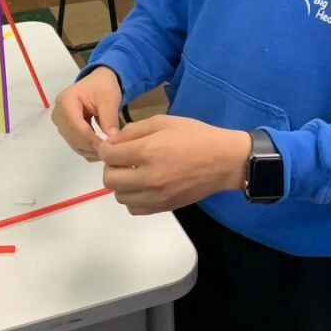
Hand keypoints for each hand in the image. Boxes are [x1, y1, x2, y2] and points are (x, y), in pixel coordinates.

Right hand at [52, 67, 121, 161]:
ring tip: (107, 152)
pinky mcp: (65, 129)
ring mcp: (60, 123)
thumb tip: (111, 140)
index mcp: (65, 101)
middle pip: (73, 136)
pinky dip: (87, 150)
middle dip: (91, 146)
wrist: (98, 83)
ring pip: (74, 143)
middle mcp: (58, 113)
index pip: (76, 126)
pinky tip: (100, 150)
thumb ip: (109, 119)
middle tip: (110, 152)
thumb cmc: (103, 87)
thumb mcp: (109, 99)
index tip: (107, 147)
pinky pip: (75, 144)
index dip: (91, 139)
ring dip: (90, 150)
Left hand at [98, 115, 252, 214]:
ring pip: (119, 197)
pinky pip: (134, 209)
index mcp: (147, 152)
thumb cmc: (195, 136)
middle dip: (110, 167)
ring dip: (121, 184)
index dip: (106, 148)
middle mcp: (148, 177)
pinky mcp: (164, 207)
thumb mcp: (163, 121)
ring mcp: (156, 196)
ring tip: (133, 172)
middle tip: (121, 159)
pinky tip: (142, 185)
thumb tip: (112, 141)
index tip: (112, 145)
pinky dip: (132, 198)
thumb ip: (133, 130)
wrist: (224, 160)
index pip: (108, 156)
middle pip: (109, 180)